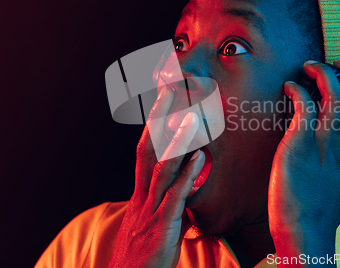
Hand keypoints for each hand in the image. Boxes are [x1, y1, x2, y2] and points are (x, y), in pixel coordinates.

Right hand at [108, 85, 204, 267]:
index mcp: (141, 194)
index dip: (153, 124)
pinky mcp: (161, 229)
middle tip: (169, 88)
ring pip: (160, 169)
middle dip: (157, 119)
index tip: (163, 98)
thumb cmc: (142, 256)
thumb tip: (186, 185)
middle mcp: (142, 196)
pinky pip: (174, 198)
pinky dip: (186, 177)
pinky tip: (198, 159)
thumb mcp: (152, 223)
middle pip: (147, 149)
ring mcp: (150, 211)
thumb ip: (168, 201)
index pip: (146, 150)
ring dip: (175, 141)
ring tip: (190, 116)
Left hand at [268, 59, 339, 264]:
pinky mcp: (300, 144)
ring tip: (309, 67)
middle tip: (338, 63)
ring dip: (323, 72)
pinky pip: (304, 106)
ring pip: (335, 94)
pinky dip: (297, 90)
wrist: (304, 232)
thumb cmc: (319, 212)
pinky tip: (289, 88)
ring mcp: (323, 142)